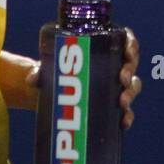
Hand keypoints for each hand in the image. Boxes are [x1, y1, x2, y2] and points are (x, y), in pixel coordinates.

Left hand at [24, 28, 142, 129]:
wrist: (50, 95)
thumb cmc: (53, 73)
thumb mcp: (46, 70)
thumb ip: (40, 72)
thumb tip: (33, 79)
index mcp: (102, 49)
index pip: (124, 41)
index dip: (131, 44)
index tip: (128, 51)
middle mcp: (112, 66)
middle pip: (130, 65)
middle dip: (130, 71)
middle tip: (122, 79)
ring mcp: (114, 87)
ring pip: (131, 87)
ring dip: (130, 93)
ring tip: (122, 102)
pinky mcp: (112, 107)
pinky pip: (125, 111)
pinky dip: (127, 117)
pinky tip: (123, 123)